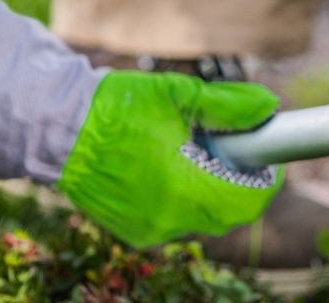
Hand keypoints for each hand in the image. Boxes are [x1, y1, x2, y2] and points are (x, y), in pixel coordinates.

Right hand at [57, 71, 280, 246]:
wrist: (59, 130)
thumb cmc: (119, 108)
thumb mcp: (179, 96)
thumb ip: (229, 105)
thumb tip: (268, 107)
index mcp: (186, 188)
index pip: (250, 200)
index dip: (267, 179)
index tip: (266, 156)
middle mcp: (171, 220)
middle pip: (229, 213)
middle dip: (239, 184)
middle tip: (232, 150)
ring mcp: (150, 231)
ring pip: (201, 219)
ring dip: (210, 192)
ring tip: (193, 154)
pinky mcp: (134, 233)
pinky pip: (174, 222)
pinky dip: (181, 200)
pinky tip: (165, 169)